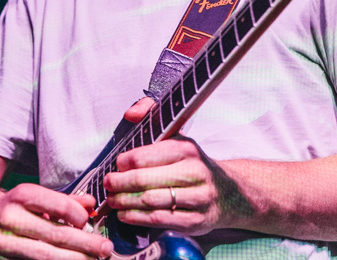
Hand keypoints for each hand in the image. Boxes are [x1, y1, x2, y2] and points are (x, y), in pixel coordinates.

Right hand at [0, 183, 113, 259]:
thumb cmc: (6, 205)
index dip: (77, 214)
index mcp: (20, 197)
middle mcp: (10, 219)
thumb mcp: (31, 195)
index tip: (88, 221)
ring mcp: (2, 244)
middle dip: (84, 244)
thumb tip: (91, 203)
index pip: (56, 204)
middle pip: (54, 235)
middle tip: (105, 249)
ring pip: (43, 256)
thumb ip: (63, 200)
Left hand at [104, 98, 251, 235]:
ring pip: (150, 201)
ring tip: (113, 200)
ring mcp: (197, 198)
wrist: (228, 193)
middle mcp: (194, 172)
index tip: (115, 166)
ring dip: (124, 202)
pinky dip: (136, 218)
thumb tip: (131, 114)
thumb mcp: (178, 136)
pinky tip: (126, 214)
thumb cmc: (192, 164)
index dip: (122, 163)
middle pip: (143, 180)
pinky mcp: (196, 221)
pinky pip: (159, 220)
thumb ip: (151, 115)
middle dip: (118, 184)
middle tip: (108, 185)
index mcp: (186, 148)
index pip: (143, 156)